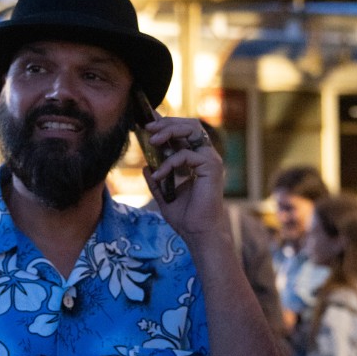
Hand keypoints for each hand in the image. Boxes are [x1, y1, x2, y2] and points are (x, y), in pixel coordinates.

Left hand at [142, 117, 225, 237]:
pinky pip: (186, 154)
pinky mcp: (211, 167)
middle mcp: (205, 156)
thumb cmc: (185, 217)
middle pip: (189, 124)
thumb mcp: (164, 195)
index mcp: (196, 160)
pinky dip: (168, 162)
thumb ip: (156, 180)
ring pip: (191, 130)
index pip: (183, 133)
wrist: (198, 233)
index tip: (147, 122)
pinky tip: (158, 176)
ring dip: (168, 131)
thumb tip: (145, 166)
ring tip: (151, 140)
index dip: (166, 123)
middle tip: (147, 127)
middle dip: (167, 122)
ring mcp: (210, 160)